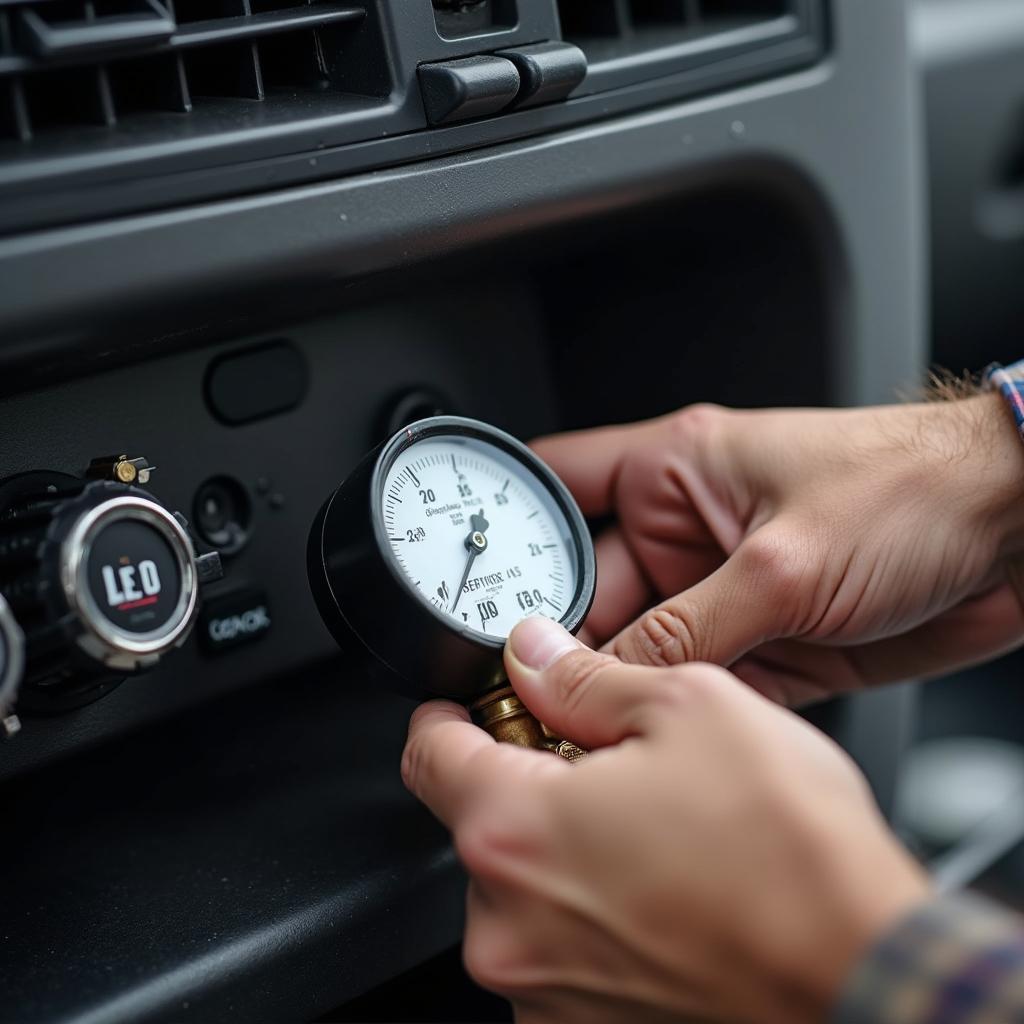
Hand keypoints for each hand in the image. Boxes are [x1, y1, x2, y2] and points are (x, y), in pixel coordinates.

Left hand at [402, 617, 928, 1023]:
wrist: (865, 980)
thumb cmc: (790, 855)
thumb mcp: (689, 710)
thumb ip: (586, 679)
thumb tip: (535, 653)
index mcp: (513, 830)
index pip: (427, 754)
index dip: (449, 716)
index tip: (469, 708)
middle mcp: (508, 924)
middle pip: (485, 824)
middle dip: (533, 787)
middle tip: (610, 771)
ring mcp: (544, 992)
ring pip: (528, 890)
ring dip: (571, 856)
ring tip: (659, 840)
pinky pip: (564, 949)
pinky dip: (598, 916)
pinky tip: (668, 896)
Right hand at [533, 395, 1023, 703]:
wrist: (1013, 534)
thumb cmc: (910, 489)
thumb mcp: (783, 563)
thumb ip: (688, 629)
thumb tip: (606, 677)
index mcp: (673, 472)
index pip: (556, 488)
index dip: (506, 533)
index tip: (465, 586)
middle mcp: (686, 533)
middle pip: (589, 595)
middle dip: (562, 646)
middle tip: (532, 695)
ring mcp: (721, 593)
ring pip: (641, 653)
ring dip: (622, 691)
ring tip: (590, 728)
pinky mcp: (763, 643)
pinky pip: (699, 688)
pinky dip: (679, 717)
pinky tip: (662, 741)